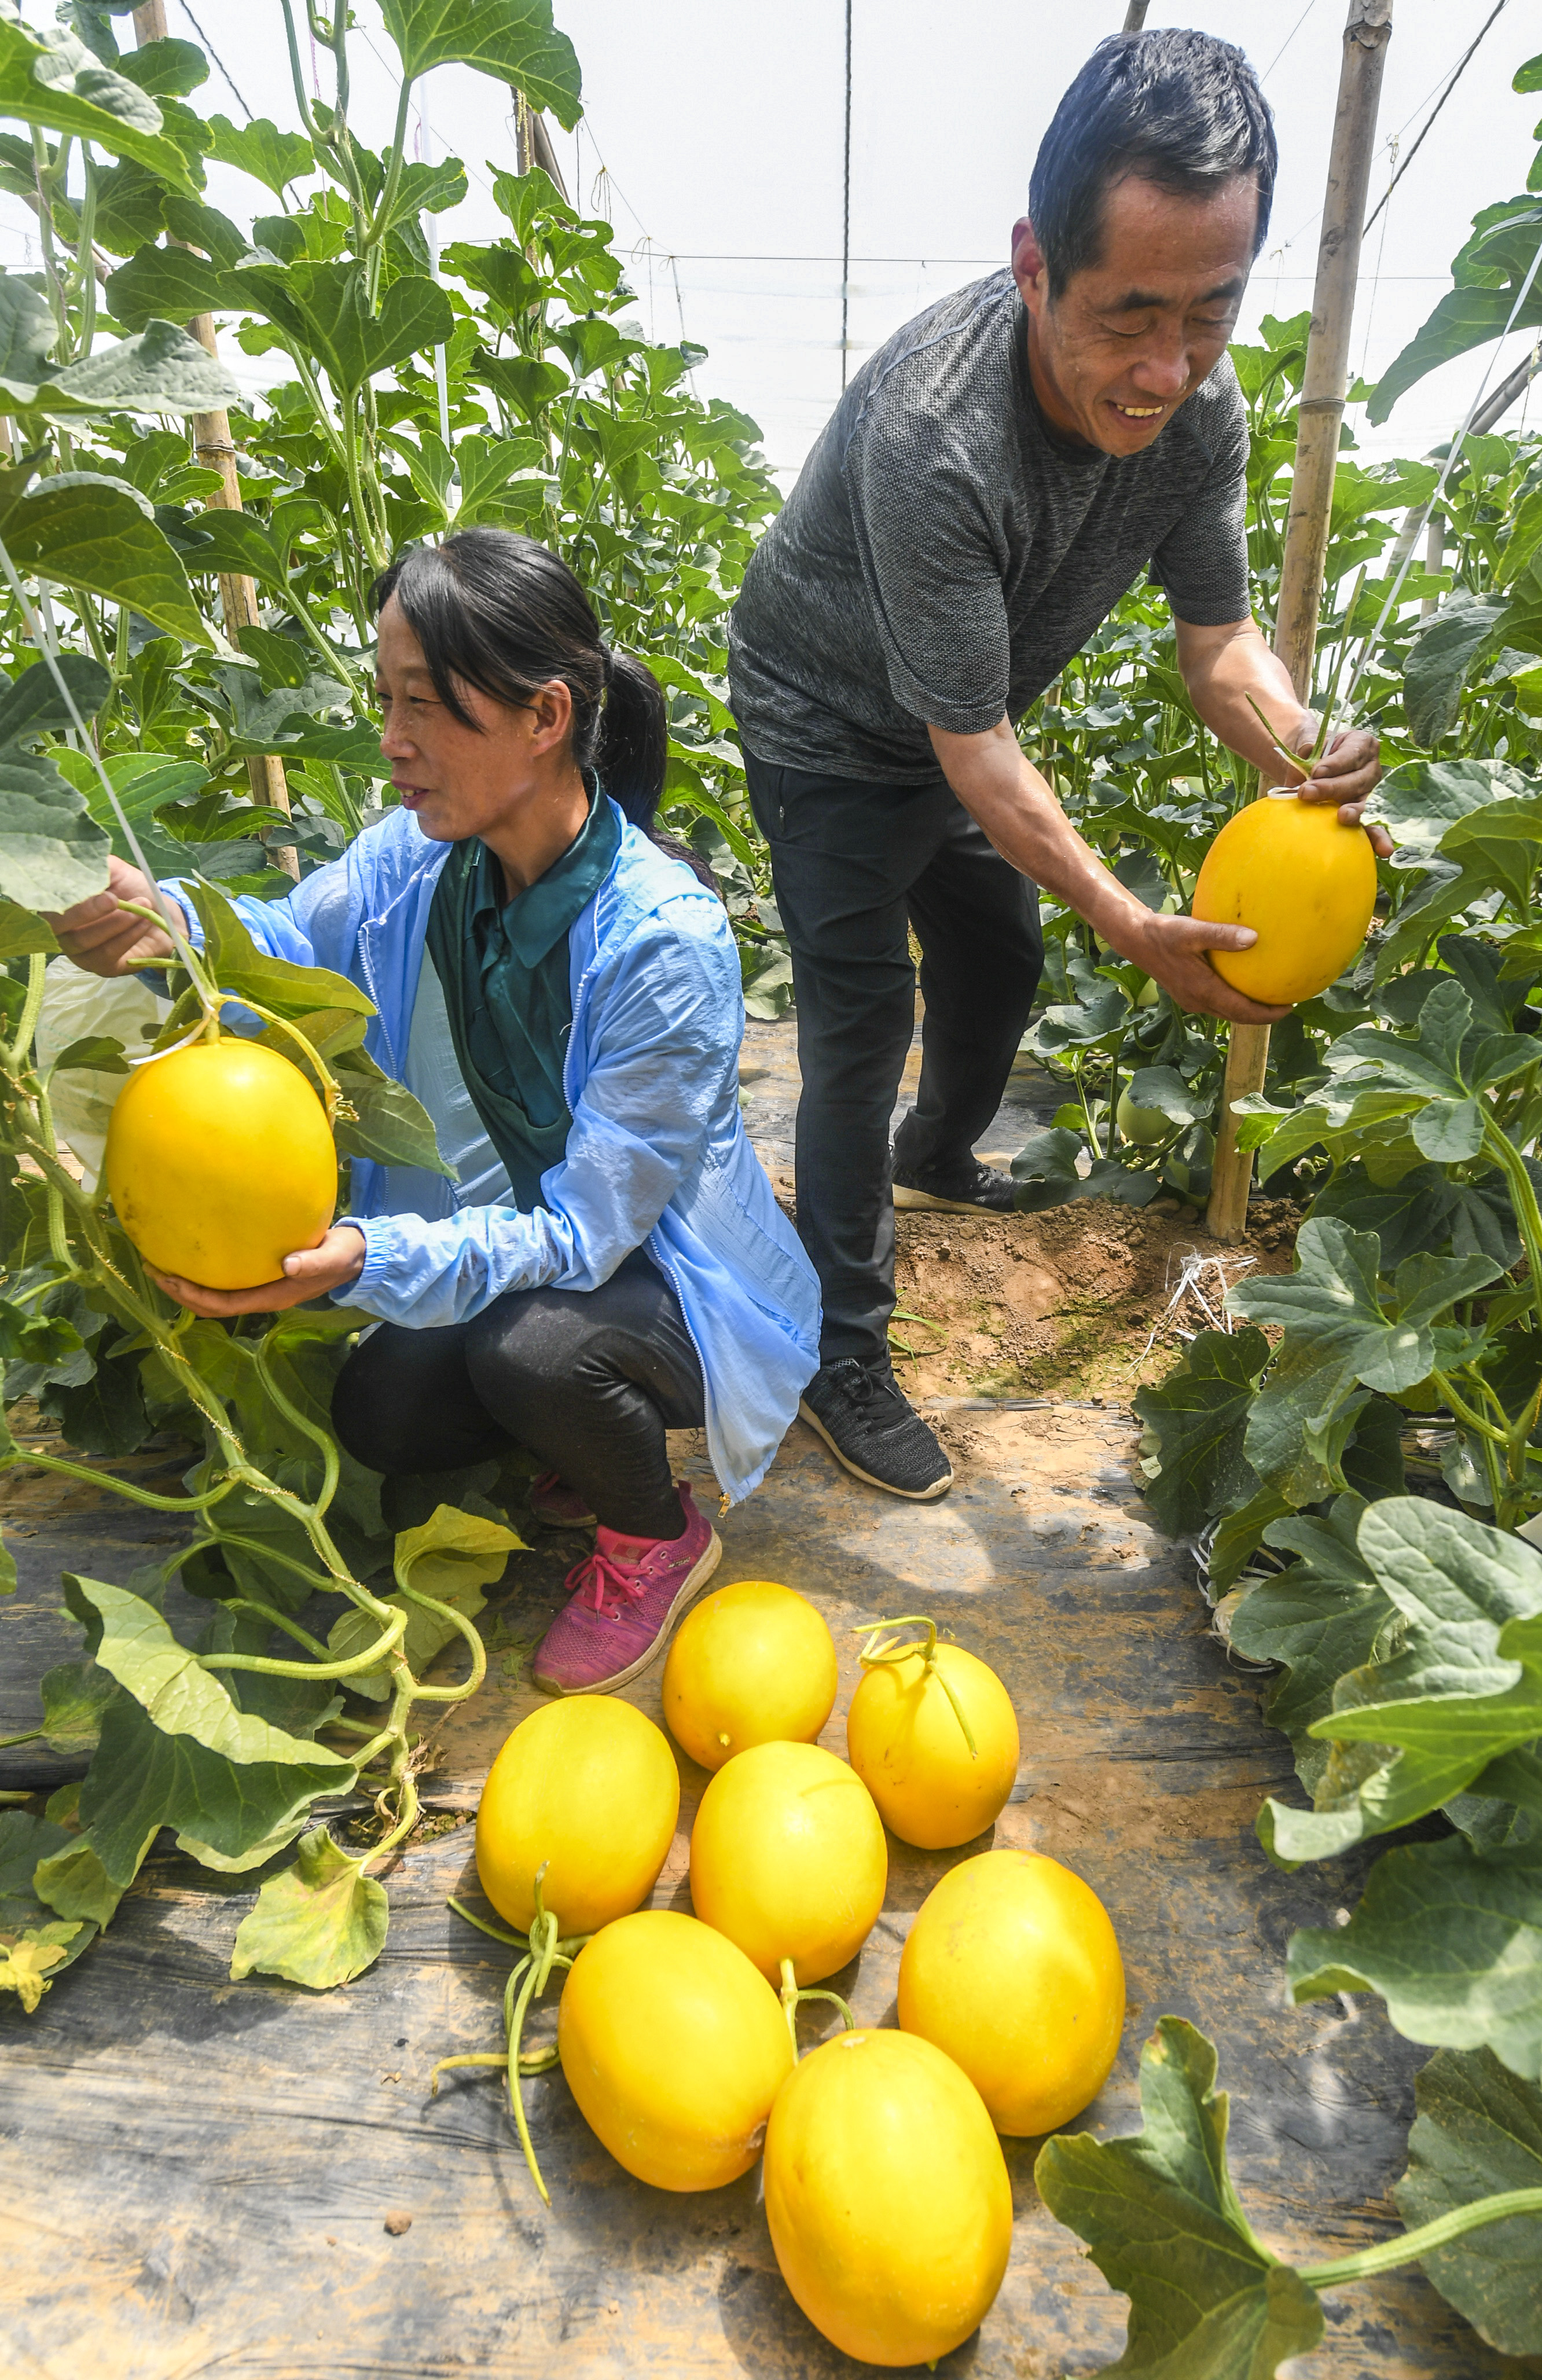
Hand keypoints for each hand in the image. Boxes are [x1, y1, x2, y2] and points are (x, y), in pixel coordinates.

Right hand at [43, 854, 182, 975]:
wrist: (165, 914)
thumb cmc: (132, 889)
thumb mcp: (113, 870)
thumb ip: (92, 866)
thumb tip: (72, 861)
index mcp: (58, 902)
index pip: (41, 901)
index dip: (53, 894)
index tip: (78, 882)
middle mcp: (60, 928)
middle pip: (55, 925)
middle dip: (84, 911)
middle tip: (113, 899)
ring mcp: (78, 950)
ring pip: (82, 941)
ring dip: (115, 922)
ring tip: (142, 905)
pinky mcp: (100, 966)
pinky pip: (105, 954)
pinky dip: (126, 936)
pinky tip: (143, 921)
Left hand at [150, 1225, 366, 1318]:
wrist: (356, 1258)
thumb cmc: (343, 1256)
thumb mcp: (333, 1257)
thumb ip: (313, 1263)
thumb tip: (288, 1265)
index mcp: (273, 1297)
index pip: (225, 1304)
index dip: (195, 1296)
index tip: (170, 1279)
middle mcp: (261, 1298)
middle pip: (211, 1305)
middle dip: (180, 1292)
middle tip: (153, 1269)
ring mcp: (260, 1290)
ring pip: (214, 1296)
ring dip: (186, 1285)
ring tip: (162, 1264)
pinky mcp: (260, 1277)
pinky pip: (224, 1282)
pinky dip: (203, 1273)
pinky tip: (192, 1255)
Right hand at [1124, 910, 1288, 1025]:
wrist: (1135, 939)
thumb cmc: (1163, 933)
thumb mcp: (1193, 931)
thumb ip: (1222, 935)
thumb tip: (1254, 938)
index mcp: (1203, 990)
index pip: (1242, 1011)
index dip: (1267, 1014)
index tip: (1289, 1009)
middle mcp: (1198, 1001)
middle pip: (1236, 1017)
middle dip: (1262, 1016)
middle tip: (1285, 1006)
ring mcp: (1191, 999)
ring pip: (1226, 1012)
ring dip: (1246, 1010)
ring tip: (1267, 999)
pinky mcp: (1186, 993)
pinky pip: (1216, 1003)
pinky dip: (1233, 1001)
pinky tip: (1240, 984)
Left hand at [1291, 722, 1391, 855]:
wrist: (1309, 768)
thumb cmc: (1312, 753)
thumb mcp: (1309, 742)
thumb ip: (1309, 746)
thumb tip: (1307, 751)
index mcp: (1361, 745)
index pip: (1351, 754)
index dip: (1335, 763)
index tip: (1316, 771)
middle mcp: (1371, 768)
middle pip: (1357, 780)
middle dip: (1332, 788)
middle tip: (1306, 793)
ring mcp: (1371, 792)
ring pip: (1367, 803)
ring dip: (1355, 812)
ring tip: (1344, 817)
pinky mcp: (1367, 814)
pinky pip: (1373, 826)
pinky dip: (1376, 838)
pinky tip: (1382, 851)